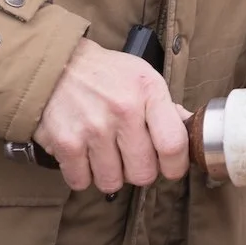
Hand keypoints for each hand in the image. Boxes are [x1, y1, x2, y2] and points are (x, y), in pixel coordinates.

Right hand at [33, 37, 188, 192]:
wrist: (56, 61)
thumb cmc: (105, 73)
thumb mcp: (142, 77)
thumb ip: (166, 107)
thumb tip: (189, 130)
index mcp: (147, 91)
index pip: (173, 146)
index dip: (175, 166)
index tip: (169, 166)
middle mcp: (122, 110)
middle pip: (143, 173)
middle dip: (138, 171)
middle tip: (129, 156)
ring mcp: (93, 128)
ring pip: (112, 182)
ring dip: (108, 174)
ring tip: (103, 152)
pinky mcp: (65, 142)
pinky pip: (81, 182)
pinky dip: (82, 174)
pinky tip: (83, 153)